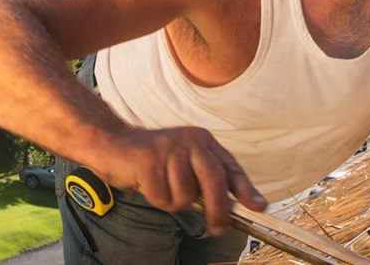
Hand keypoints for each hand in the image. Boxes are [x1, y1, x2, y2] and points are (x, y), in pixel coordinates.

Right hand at [87, 126, 268, 235]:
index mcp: (202, 141)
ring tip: (159, 188)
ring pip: (186, 196)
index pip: (230, 168)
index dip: (246, 189)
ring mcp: (170, 148)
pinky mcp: (149, 158)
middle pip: (215, 182)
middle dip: (218, 212)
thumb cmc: (149, 161)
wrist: (110, 143)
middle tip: (216, 230)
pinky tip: (145, 184)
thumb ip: (204, 181)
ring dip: (172, 202)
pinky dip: (155, 199)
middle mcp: (190, 140)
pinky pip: (162, 197)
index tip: (259, 207)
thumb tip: (229, 209)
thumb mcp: (182, 165)